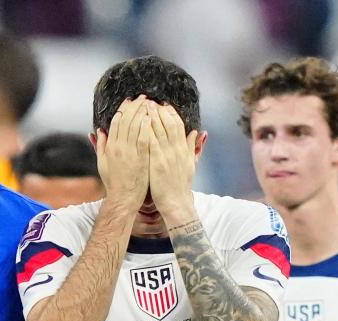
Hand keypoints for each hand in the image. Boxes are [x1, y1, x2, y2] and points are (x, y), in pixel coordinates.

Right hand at [95, 96, 151, 210]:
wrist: (123, 198)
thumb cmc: (114, 183)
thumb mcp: (102, 163)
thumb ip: (100, 146)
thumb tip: (99, 132)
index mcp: (110, 146)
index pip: (116, 121)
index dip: (123, 109)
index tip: (130, 101)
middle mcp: (118, 147)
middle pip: (126, 120)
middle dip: (134, 106)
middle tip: (143, 97)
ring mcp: (129, 152)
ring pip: (135, 126)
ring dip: (142, 112)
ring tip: (149, 102)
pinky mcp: (140, 158)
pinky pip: (143, 138)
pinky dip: (146, 126)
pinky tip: (151, 117)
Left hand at [146, 102, 198, 224]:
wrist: (176, 202)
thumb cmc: (180, 186)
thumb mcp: (191, 164)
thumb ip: (192, 147)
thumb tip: (198, 132)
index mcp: (183, 149)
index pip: (178, 124)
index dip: (170, 113)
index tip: (163, 105)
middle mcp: (176, 149)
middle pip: (169, 123)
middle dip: (160, 110)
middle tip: (151, 101)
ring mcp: (167, 155)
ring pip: (160, 129)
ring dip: (152, 116)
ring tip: (144, 105)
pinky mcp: (157, 161)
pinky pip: (151, 141)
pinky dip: (146, 130)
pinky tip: (140, 122)